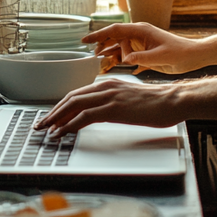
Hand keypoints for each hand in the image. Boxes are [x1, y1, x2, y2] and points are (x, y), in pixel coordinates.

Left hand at [36, 79, 183, 134]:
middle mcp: (106, 87)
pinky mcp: (114, 108)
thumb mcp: (131, 99)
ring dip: (57, 118)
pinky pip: (85, 116)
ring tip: (47, 130)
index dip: (62, 105)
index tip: (52, 116)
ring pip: (74, 105)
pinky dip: (70, 125)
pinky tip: (63, 133)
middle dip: (53, 112)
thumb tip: (104, 112)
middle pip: (71, 98)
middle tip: (42, 124)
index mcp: (109, 84)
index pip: (78, 94)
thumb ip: (115, 101)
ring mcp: (109, 96)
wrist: (173, 100)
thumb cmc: (158, 103)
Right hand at [83, 23, 202, 74]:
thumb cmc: (180, 53)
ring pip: (119, 47)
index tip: (85, 40)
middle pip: (114, 38)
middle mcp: (138, 35)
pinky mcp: (144, 52)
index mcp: (141, 30)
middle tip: (93, 56)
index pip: (115, 30)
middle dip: (102, 45)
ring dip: (110, 54)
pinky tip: (115, 66)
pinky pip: (127, 55)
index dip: (98, 35)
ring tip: (101, 63)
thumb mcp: (160, 57)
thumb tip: (125, 59)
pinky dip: (120, 60)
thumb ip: (141, 58)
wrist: (194, 56)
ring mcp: (140, 43)